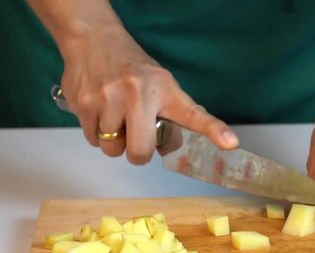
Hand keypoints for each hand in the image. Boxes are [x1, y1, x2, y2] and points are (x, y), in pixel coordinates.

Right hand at [60, 26, 237, 164]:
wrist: (93, 39)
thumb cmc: (131, 68)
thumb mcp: (162, 84)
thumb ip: (175, 115)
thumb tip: (179, 146)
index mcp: (164, 90)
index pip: (192, 114)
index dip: (213, 130)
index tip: (231, 142)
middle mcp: (138, 94)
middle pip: (139, 152)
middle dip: (137, 152)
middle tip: (135, 134)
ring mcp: (108, 99)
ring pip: (112, 149)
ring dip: (113, 141)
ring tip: (115, 116)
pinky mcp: (83, 104)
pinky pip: (93, 140)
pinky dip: (96, 132)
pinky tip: (100, 111)